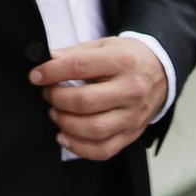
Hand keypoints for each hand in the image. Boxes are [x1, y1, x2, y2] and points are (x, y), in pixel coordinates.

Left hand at [31, 36, 168, 161]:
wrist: (160, 72)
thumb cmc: (127, 57)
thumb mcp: (104, 45)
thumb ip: (76, 53)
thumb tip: (48, 61)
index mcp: (122, 61)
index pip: (80, 67)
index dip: (52, 72)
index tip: (36, 76)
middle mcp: (130, 90)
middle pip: (85, 101)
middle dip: (58, 99)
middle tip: (47, 94)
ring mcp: (133, 116)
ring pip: (94, 129)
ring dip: (66, 123)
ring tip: (55, 113)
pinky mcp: (132, 134)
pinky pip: (104, 150)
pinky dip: (80, 148)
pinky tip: (65, 137)